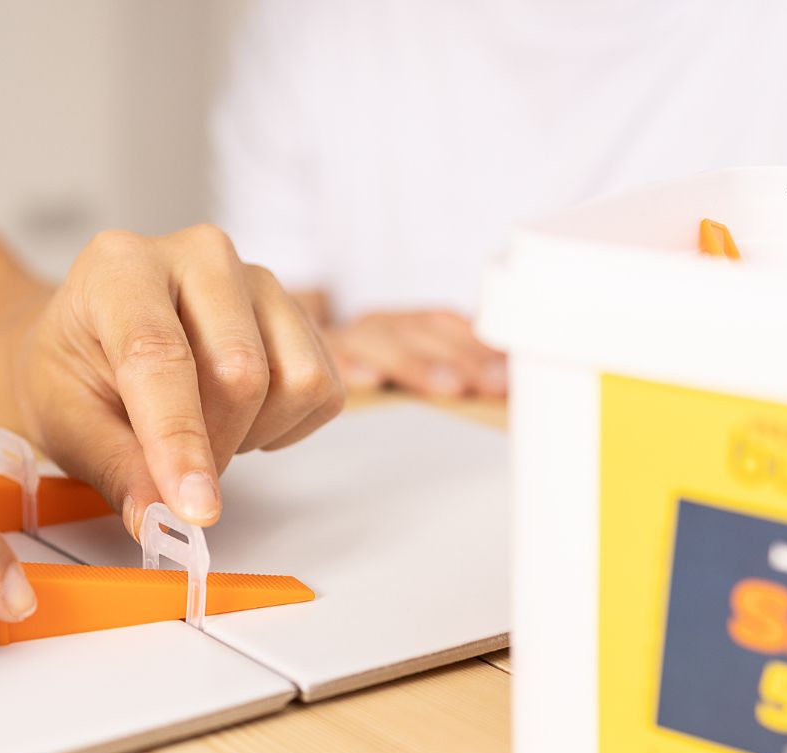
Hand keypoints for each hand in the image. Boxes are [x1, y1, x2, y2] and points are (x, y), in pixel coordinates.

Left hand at [5, 225, 344, 535]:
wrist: (94, 340)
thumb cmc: (75, 373)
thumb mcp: (67, 424)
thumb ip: (115, 469)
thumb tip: (159, 518)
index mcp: (119, 268)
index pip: (160, 356)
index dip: (181, 441)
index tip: (196, 510)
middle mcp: (198, 256)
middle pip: (242, 372)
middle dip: (215, 447)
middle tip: (178, 474)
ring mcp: (258, 280)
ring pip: (294, 381)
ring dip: (252, 434)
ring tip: (205, 427)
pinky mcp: (298, 313)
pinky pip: (323, 391)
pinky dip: (284, 427)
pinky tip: (238, 417)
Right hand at [322, 310, 506, 396]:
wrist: (273, 343)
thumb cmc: (348, 368)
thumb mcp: (394, 364)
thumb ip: (439, 371)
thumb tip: (498, 393)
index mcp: (401, 324)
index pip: (448, 326)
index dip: (482, 346)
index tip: (513, 372)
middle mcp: (376, 325)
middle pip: (425, 335)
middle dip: (465, 359)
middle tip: (495, 386)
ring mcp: (342, 338)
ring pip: (384, 343)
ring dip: (418, 364)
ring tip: (448, 388)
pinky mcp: (305, 353)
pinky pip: (329, 357)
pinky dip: (350, 365)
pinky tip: (368, 381)